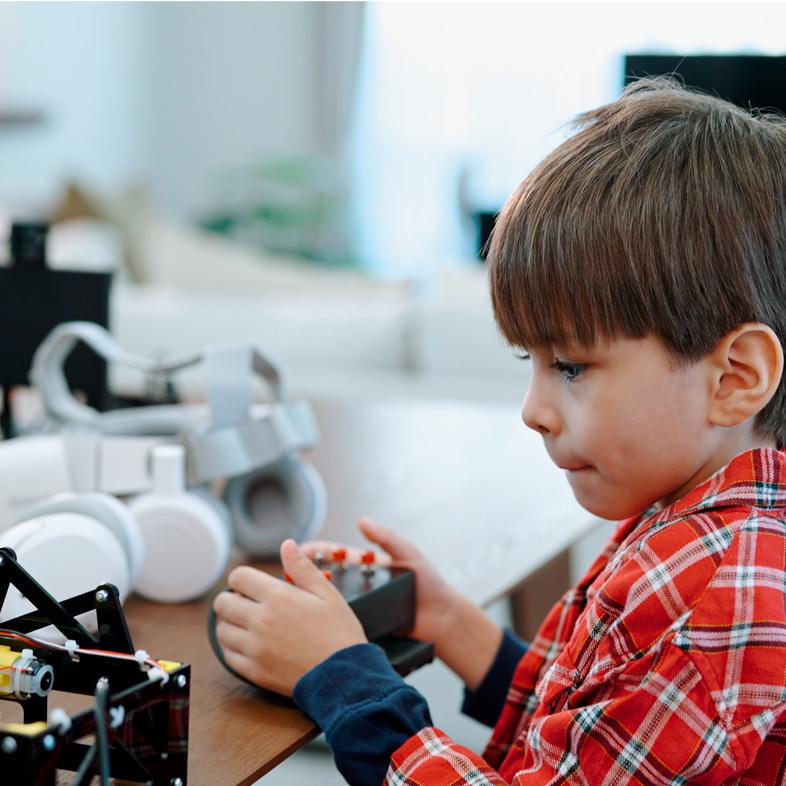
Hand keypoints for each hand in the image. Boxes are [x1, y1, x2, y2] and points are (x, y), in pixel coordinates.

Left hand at [212, 539, 366, 696]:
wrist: (345, 675)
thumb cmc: (339, 631)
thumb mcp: (327, 593)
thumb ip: (302, 567)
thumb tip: (286, 544)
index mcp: (278, 597)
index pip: (238, 577)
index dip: (243, 578)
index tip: (252, 585)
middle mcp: (260, 621)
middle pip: (223, 603)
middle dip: (232, 598)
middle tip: (248, 603)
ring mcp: (255, 648)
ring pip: (221, 630)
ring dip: (230, 623)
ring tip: (248, 624)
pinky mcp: (254, 671)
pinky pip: (228, 655)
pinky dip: (233, 647)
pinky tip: (249, 644)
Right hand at [301, 517, 463, 656]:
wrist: (444, 620)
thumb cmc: (429, 585)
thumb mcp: (408, 555)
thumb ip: (386, 538)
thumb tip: (361, 520)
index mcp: (368, 565)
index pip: (335, 555)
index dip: (315, 552)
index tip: (296, 550)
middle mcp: (360, 584)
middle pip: (325, 576)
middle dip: (304, 573)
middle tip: (287, 575)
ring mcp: (361, 604)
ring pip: (329, 599)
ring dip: (311, 596)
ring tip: (293, 595)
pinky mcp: (364, 623)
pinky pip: (341, 619)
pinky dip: (325, 616)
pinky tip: (311, 618)